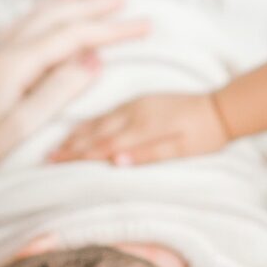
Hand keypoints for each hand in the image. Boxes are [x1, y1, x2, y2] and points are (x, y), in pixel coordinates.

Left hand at [0, 0, 150, 202]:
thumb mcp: (26, 129)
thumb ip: (59, 90)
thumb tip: (94, 58)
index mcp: (9, 67)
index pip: (69, 37)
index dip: (108, 28)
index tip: (142, 25)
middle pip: (50, 18)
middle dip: (89, 7)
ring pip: (32, 21)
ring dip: (63, 8)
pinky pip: (18, 33)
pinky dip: (40, 20)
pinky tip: (46, 19)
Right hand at [49, 90, 227, 167]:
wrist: (221, 108)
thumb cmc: (204, 135)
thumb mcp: (181, 150)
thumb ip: (148, 155)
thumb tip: (117, 162)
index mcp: (143, 128)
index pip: (103, 145)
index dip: (78, 156)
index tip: (55, 165)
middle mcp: (133, 113)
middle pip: (94, 132)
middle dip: (69, 146)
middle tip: (45, 159)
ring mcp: (134, 105)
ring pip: (97, 121)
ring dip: (75, 134)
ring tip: (56, 146)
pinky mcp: (138, 101)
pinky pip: (107, 113)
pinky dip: (89, 123)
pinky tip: (80, 129)